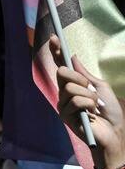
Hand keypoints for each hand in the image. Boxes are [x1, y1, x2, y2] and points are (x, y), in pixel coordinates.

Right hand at [50, 36, 124, 167]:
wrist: (113, 130)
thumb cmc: (109, 111)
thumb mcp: (100, 87)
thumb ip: (85, 74)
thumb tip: (73, 58)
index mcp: (73, 86)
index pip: (62, 66)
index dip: (58, 52)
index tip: (54, 38)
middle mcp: (64, 94)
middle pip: (63, 73)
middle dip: (79, 78)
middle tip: (90, 88)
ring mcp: (63, 105)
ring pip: (71, 87)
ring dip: (88, 94)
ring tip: (95, 106)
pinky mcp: (65, 116)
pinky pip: (75, 100)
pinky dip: (88, 104)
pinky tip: (91, 113)